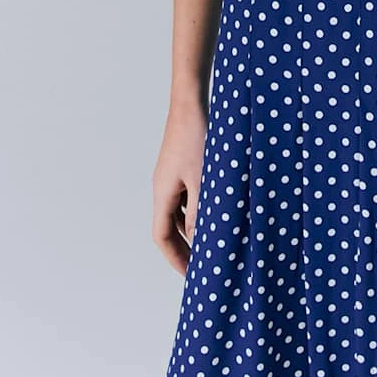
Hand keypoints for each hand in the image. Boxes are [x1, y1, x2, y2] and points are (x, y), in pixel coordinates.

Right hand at [152, 96, 208, 273]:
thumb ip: (201, 212)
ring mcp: (171, 175)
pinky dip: (196, 210)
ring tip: (211, 243)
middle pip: (168, 227)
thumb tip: (200, 242)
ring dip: (191, 229)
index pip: (162, 236)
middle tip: (201, 266)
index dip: (175, 258)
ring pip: (177, 212)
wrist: (191, 101)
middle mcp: (162, 186)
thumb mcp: (203, 179)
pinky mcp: (181, 165)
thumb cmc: (197, 137)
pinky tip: (214, 213)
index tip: (191, 275)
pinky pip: (184, 196)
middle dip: (183, 248)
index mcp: (162, 193)